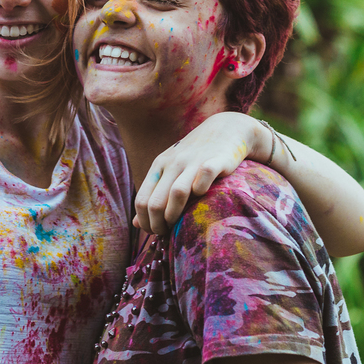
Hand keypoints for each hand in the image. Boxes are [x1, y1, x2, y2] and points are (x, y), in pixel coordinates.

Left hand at [134, 111, 269, 234]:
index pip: (142, 201)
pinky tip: (203, 198)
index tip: (155, 232)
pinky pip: (204, 179)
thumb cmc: (196, 157)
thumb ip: (154, 195)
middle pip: (155, 202)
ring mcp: (194, 161)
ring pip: (177, 193)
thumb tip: (136, 224)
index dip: (145, 222)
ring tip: (178, 226)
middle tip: (166, 234)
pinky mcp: (215, 160)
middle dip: (157, 225)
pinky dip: (201, 192)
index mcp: (159, 165)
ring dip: (174, 215)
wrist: (226, 129)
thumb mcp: (170, 172)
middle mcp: (173, 163)